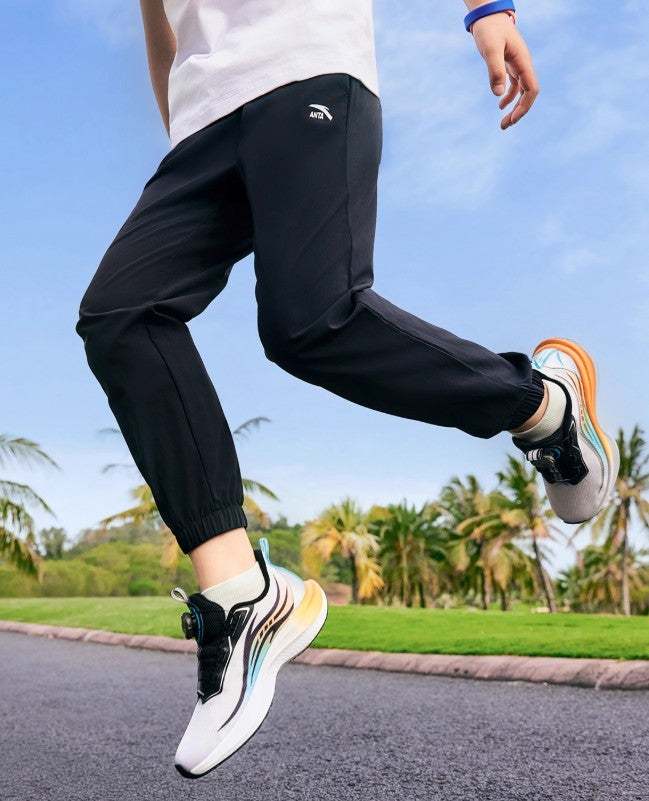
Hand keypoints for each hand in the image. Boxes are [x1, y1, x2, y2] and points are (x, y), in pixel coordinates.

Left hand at [470, 12, 539, 129]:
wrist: (488, 16)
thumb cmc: (489, 30)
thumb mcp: (490, 49)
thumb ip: (495, 71)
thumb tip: (497, 95)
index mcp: (523, 62)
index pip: (531, 89)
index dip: (524, 106)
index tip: (512, 119)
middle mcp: (523, 65)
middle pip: (528, 94)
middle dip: (519, 112)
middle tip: (505, 126)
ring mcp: (518, 65)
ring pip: (521, 91)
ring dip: (514, 108)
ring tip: (504, 123)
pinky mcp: (510, 64)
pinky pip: (514, 85)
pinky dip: (509, 97)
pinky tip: (500, 106)